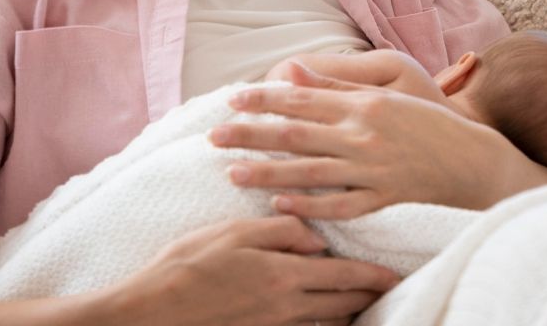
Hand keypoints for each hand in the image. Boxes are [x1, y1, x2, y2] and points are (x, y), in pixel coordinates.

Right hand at [110, 215, 399, 325]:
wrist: (151, 313)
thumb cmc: (186, 267)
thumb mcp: (232, 233)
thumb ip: (280, 231)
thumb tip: (316, 237)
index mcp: (284, 277)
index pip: (345, 277)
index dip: (374, 277)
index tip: (395, 274)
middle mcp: (286, 309)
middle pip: (344, 306)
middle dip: (369, 297)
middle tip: (388, 287)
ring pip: (327, 323)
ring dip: (347, 312)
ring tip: (359, 301)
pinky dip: (319, 325)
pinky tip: (319, 317)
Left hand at [210, 56, 546, 217]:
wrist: (474, 159)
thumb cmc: (428, 120)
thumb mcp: (388, 90)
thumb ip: (339, 84)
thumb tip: (292, 72)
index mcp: (363, 103)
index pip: (302, 98)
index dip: (263, 98)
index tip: (231, 99)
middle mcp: (364, 135)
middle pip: (295, 134)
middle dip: (250, 135)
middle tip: (214, 136)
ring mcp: (373, 170)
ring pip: (309, 173)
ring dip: (267, 173)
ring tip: (232, 173)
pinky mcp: (383, 199)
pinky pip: (339, 206)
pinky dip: (309, 206)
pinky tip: (279, 205)